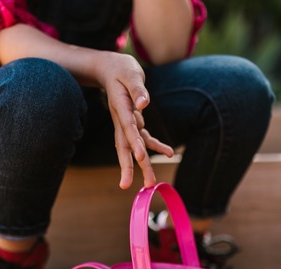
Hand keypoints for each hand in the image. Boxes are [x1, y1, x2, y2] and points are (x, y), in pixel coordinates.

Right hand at [93, 52, 172, 188]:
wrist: (111, 69)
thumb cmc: (122, 70)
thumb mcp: (131, 73)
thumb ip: (138, 89)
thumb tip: (145, 104)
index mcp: (120, 107)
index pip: (127, 127)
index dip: (133, 142)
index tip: (139, 156)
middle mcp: (122, 120)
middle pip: (123, 146)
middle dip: (127, 166)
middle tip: (127, 186)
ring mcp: (127, 123)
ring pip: (134, 147)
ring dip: (142, 165)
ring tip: (151, 183)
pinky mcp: (134, 123)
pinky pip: (144, 138)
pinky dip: (155, 146)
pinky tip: (169, 153)